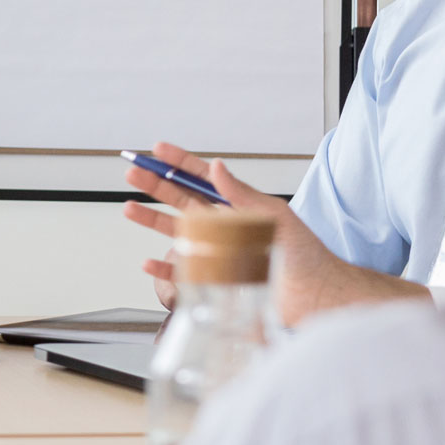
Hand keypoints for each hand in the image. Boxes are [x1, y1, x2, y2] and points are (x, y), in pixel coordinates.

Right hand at [121, 141, 428, 326]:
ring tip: (129, 206)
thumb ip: (242, 193)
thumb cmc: (305, 254)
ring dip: (151, 220)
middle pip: (182, 200)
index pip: (204, 178)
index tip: (157, 149)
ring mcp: (218, 252)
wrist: (316, 295)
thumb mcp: (274, 215)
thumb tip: (218, 167)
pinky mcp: (217, 280)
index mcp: (239, 205)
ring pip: (176, 233)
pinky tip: (147, 262)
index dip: (180, 162)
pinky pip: (182, 273)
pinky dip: (162, 269)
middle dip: (156, 185)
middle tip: (133, 171)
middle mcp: (225, 226)